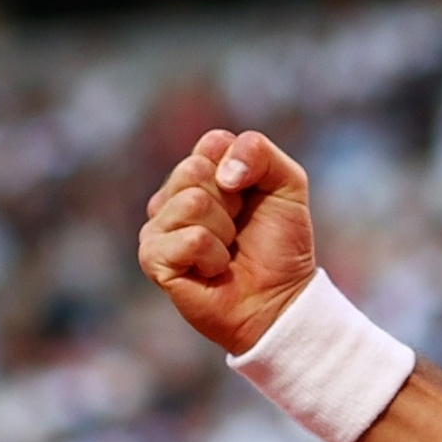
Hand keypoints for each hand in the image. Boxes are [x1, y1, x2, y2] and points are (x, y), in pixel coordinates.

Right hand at [137, 128, 315, 355]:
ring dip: (224, 231)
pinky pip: (190, 239)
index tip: (252, 197)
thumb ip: (260, 152)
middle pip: (195, 169)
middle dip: (232, 201)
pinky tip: (214, 270)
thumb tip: (221, 172)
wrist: (280, 299)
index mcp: (201, 172)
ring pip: (191, 203)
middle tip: (238, 228)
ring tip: (227, 251)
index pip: (213, 142)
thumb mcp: (287, 185)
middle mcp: (173, 195)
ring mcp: (158, 227)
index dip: (244, 169)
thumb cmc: (280, 245)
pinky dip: (214, 257)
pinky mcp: (153, 258)